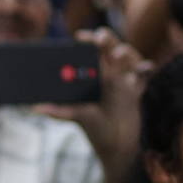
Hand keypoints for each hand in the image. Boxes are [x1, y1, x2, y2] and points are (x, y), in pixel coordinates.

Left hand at [37, 28, 151, 180]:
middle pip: (110, 48)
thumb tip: (36, 108)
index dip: (86, 41)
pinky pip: (144, 75)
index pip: (89, 51)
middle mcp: (109, 74)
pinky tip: (146, 67)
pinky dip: (145, 69)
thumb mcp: (78, 117)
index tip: (79, 36)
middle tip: (99, 39)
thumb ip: (61, 111)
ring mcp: (125, 80)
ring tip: (118, 54)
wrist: (117, 147)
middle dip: (106, 39)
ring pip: (129, 58)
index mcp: (92, 76)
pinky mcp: (138, 90)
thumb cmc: (96, 129)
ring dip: (125, 52)